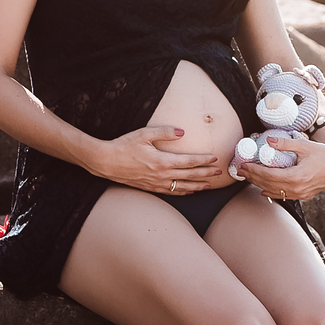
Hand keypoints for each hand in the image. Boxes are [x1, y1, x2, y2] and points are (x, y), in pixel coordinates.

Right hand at [91, 125, 225, 193]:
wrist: (106, 162)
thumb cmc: (124, 146)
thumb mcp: (144, 134)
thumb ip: (165, 132)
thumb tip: (182, 132)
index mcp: (162, 161)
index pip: (189, 161)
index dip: (203, 160)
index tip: (214, 158)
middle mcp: (162, 175)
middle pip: (190, 176)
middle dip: (206, 174)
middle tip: (219, 172)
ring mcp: (156, 183)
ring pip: (182, 187)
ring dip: (198, 186)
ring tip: (209, 185)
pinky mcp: (150, 188)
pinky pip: (171, 192)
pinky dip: (183, 192)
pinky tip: (189, 191)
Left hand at [235, 132, 324, 202]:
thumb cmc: (323, 153)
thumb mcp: (305, 145)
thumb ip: (286, 144)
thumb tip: (268, 141)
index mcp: (297, 176)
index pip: (269, 175)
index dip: (254, 171)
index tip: (244, 165)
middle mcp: (298, 188)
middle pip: (269, 184)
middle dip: (253, 177)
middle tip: (240, 170)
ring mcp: (301, 194)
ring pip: (275, 191)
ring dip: (259, 185)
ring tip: (248, 177)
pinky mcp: (303, 196)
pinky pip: (284, 195)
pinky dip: (271, 192)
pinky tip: (262, 189)